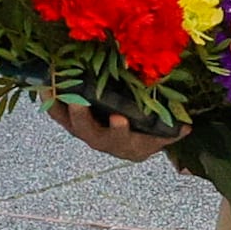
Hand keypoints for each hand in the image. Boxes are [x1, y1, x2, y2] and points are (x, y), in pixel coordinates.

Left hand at [49, 98, 175, 162]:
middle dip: (83, 118)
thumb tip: (187, 127)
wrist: (135, 141)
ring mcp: (86, 132)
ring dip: (60, 107)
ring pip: (70, 124)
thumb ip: (174, 131)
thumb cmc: (150, 134)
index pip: (122, 141)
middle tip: (78, 101)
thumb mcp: (163, 134)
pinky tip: (43, 83)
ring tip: (52, 88)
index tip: (119, 120)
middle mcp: (103, 141)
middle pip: (90, 134)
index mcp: (126, 145)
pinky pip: (58, 113)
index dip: (119, 132)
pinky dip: (50, 100)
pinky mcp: (73, 122)